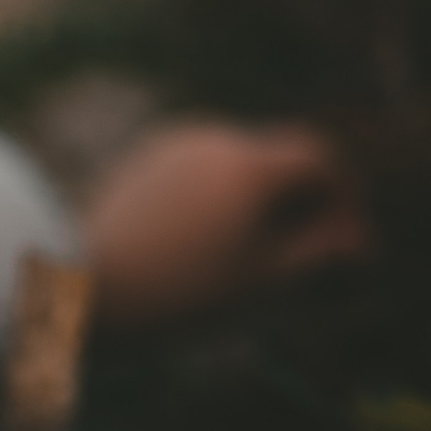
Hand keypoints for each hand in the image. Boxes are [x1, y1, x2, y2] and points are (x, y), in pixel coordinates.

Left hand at [83, 121, 371, 330]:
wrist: (74, 285)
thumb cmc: (175, 292)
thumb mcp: (259, 280)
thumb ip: (317, 251)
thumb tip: (356, 238)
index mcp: (249, 161)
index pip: (321, 157)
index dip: (345, 195)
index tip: (350, 241)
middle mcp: (212, 138)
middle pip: (281, 155)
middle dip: (307, 198)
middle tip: (318, 252)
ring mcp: (172, 146)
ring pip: (239, 162)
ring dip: (263, 199)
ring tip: (261, 255)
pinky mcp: (142, 161)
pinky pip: (201, 171)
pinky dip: (223, 199)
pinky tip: (211, 244)